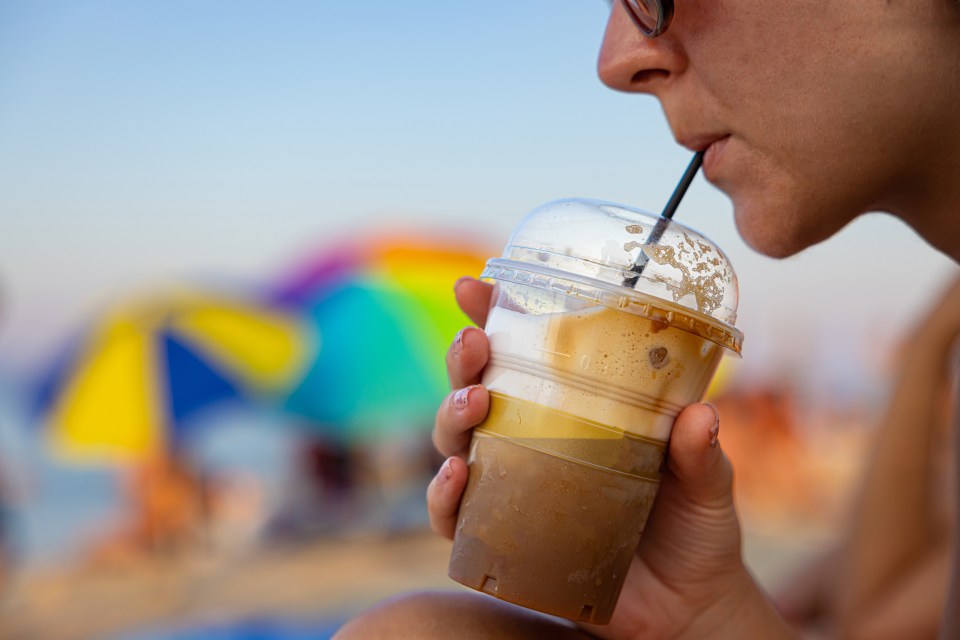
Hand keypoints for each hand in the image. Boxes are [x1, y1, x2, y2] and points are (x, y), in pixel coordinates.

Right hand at [427, 277, 792, 639]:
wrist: (689, 609)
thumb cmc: (695, 532)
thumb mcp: (707, 485)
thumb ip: (700, 454)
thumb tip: (698, 415)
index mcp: (577, 411)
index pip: (526, 354)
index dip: (494, 316)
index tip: (475, 285)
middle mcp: (535, 441)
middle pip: (478, 388)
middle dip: (463, 360)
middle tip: (473, 345)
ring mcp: (514, 488)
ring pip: (456, 442)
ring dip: (451, 416)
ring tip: (474, 405)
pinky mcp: (504, 538)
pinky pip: (456, 517)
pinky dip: (443, 497)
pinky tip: (456, 478)